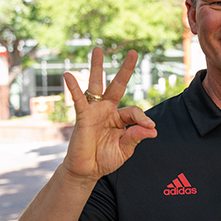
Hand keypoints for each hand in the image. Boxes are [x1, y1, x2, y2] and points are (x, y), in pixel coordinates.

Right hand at [62, 47, 156, 180]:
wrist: (87, 171)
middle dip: (126, 69)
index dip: (144, 118)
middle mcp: (108, 110)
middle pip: (117, 85)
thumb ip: (136, 138)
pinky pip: (78, 100)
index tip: (150, 128)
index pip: (135, 111)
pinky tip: (68, 75)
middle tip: (134, 52)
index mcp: (121, 118)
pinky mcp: (82, 117)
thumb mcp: (125, 150)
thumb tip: (152, 129)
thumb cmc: (106, 159)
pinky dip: (73, 88)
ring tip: (97, 49)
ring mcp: (95, 111)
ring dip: (97, 67)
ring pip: (96, 85)